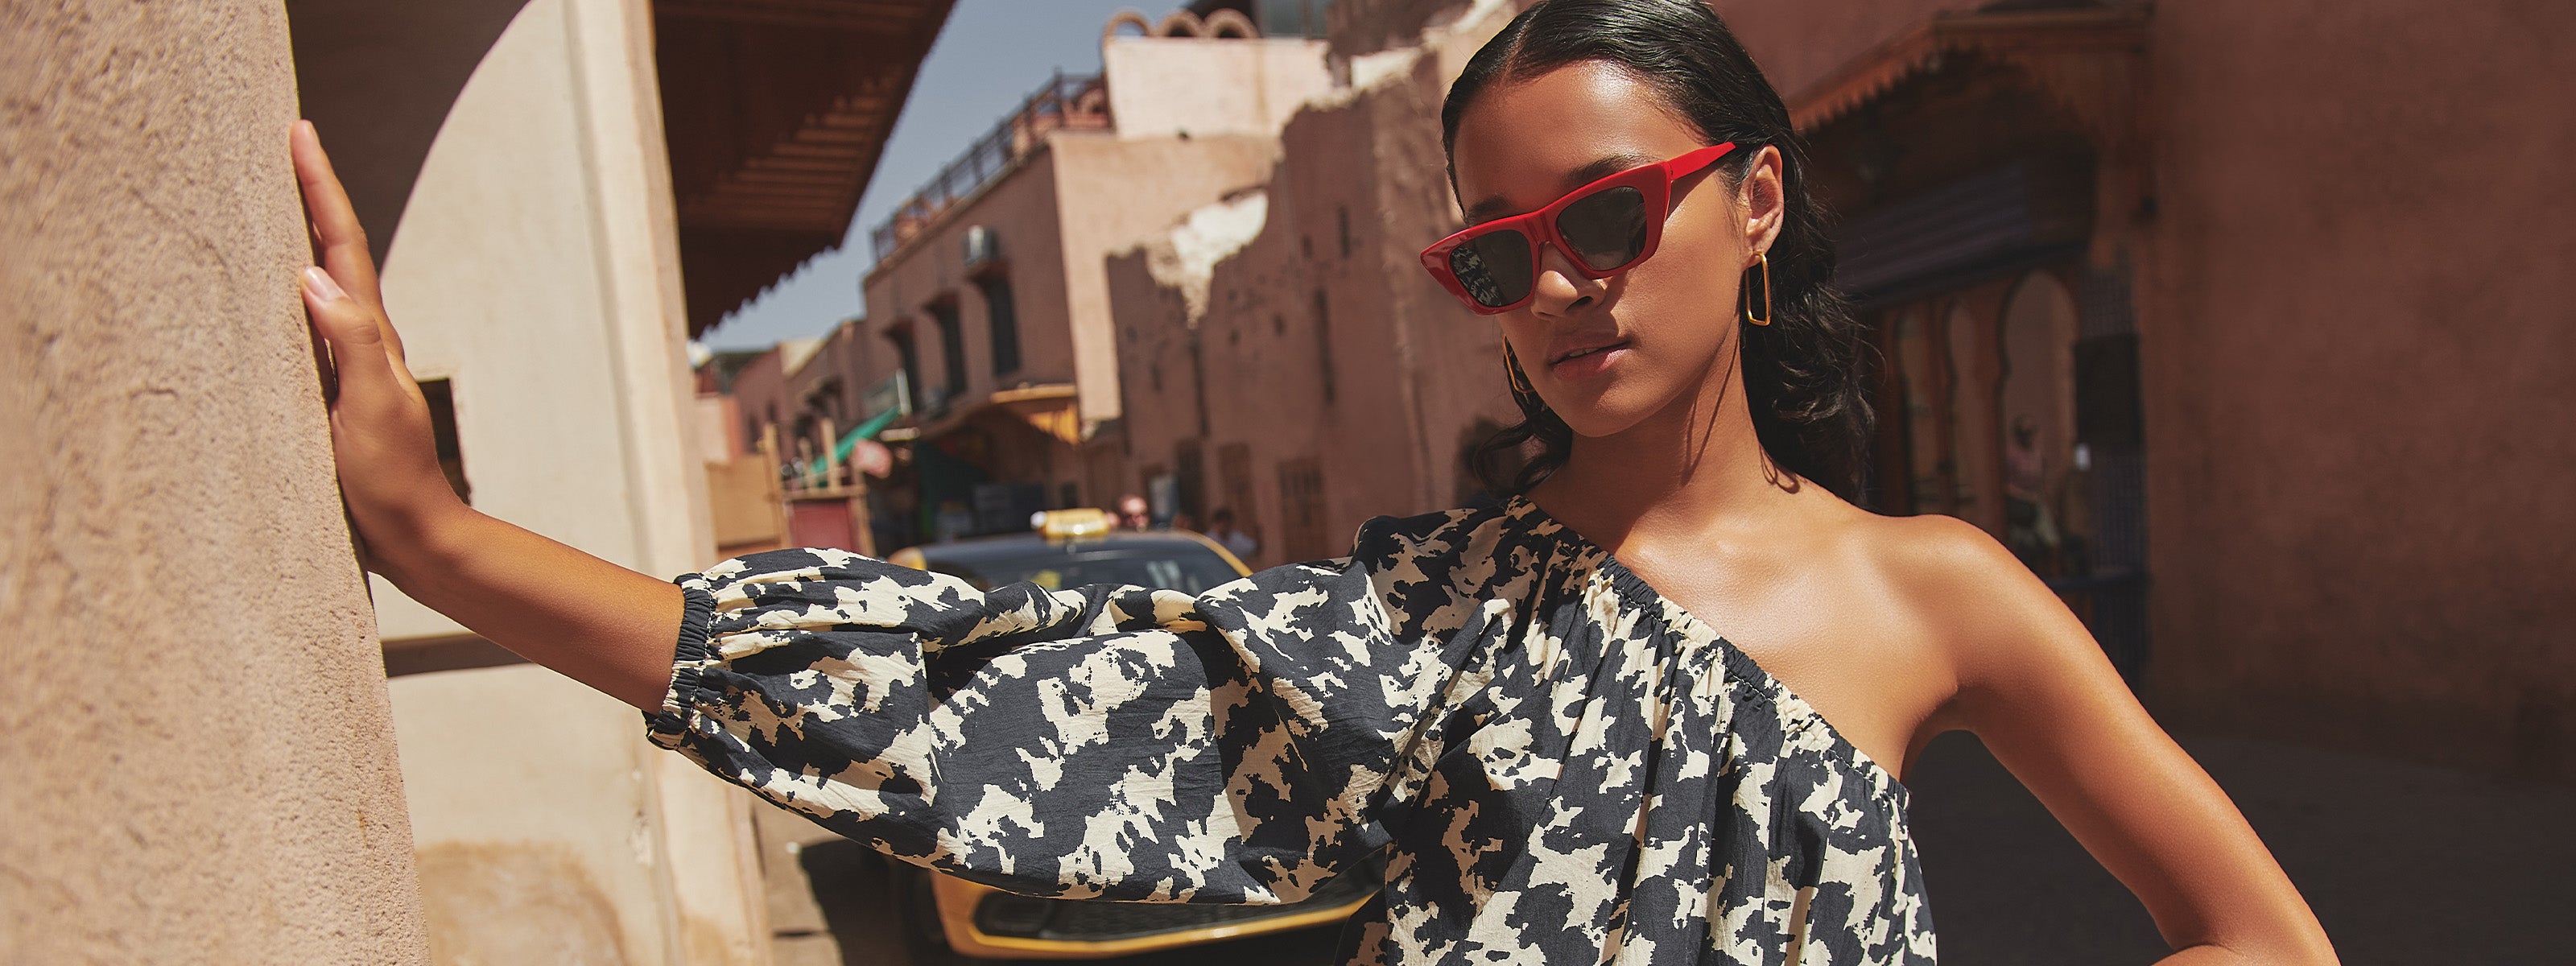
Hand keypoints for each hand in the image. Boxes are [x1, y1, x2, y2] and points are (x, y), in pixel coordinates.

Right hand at [292, 120, 463, 568]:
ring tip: (271, 192)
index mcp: (369, 335)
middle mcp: (360, 339)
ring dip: (298, 233)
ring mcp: (345, 363)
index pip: (340, 245)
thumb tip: (311, 276)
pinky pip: (304, 323)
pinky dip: (287, 289)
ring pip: (319, 281)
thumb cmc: (394, 479)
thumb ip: (349, 343)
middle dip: (309, 193)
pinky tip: (270, 289)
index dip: (320, 188)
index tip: (300, 134)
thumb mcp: (372, 408)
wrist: (414, 534)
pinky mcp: (329, 392)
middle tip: (285, 140)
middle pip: (331, 249)